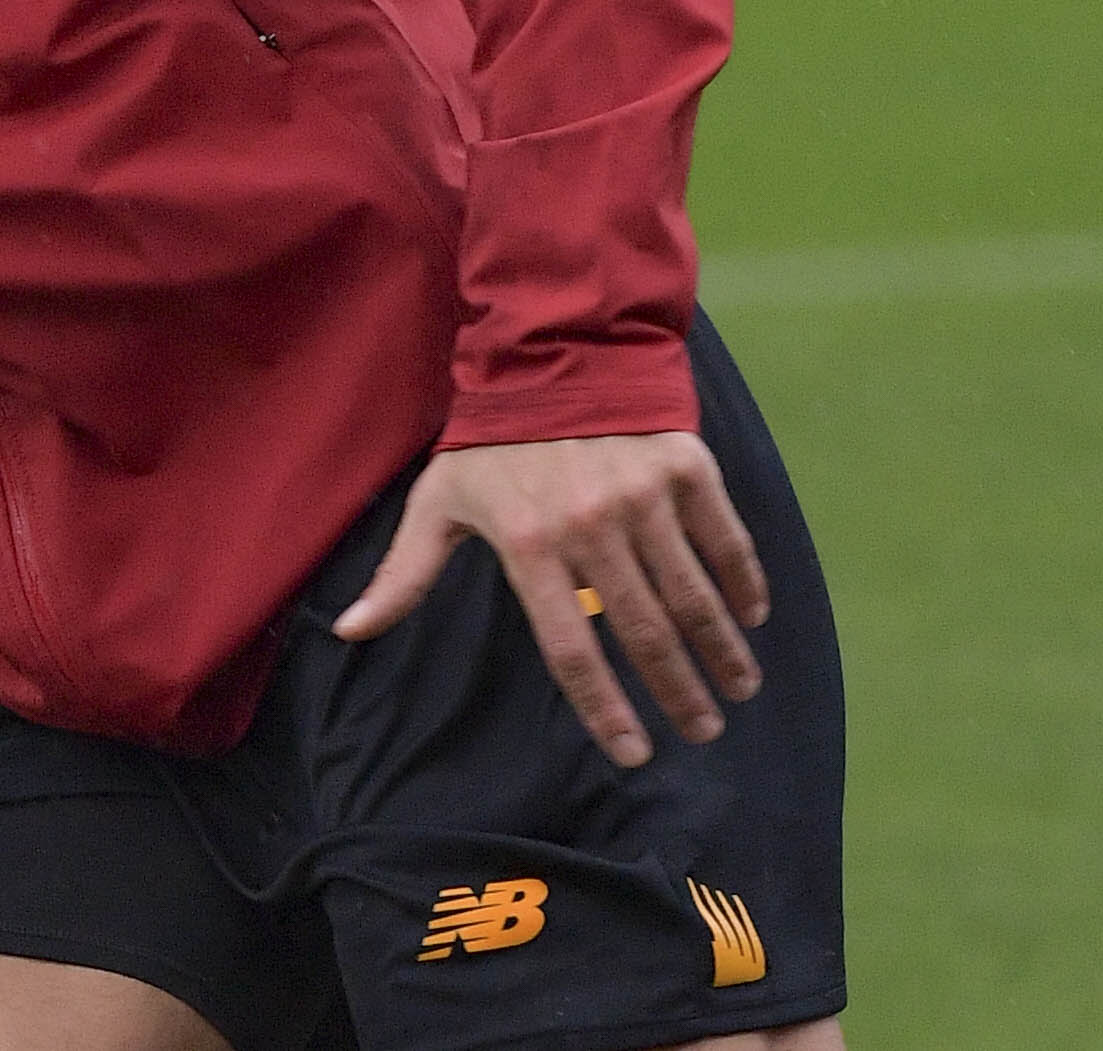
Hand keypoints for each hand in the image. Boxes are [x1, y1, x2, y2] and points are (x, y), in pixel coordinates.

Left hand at [330, 433, 768, 768]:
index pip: (571, 648)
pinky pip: (723, 538)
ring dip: (721, 650)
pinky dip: (743, 582)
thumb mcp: (439, 503)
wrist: (550, 350)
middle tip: (703, 732)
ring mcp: (642, 495)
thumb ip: (405, 574)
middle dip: (678, 693)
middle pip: (642, 632)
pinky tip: (752, 618)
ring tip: (738, 690)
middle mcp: (589, 525)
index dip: (605, 708)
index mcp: (528, 545)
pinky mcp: (683, 466)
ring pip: (691, 594)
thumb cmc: (490, 441)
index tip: (635, 752)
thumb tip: (350, 630)